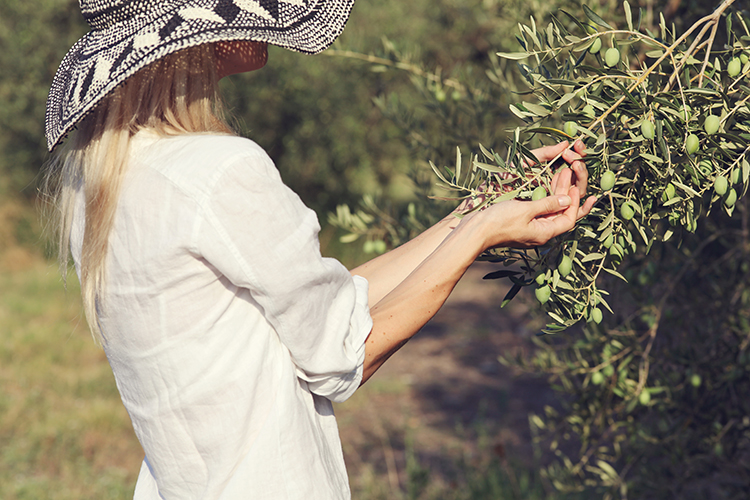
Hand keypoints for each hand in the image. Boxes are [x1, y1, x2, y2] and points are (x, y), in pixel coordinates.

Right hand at [465, 140, 596, 248]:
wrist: (473, 231)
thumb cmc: (498, 222)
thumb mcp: (525, 210)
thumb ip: (547, 204)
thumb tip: (567, 200)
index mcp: (544, 233)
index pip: (568, 219)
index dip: (574, 202)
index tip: (574, 185)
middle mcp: (538, 233)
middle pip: (559, 213)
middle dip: (565, 193)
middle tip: (567, 172)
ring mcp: (528, 228)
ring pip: (548, 210)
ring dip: (555, 192)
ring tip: (559, 173)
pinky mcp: (519, 223)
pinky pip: (537, 210)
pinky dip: (543, 196)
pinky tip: (543, 184)